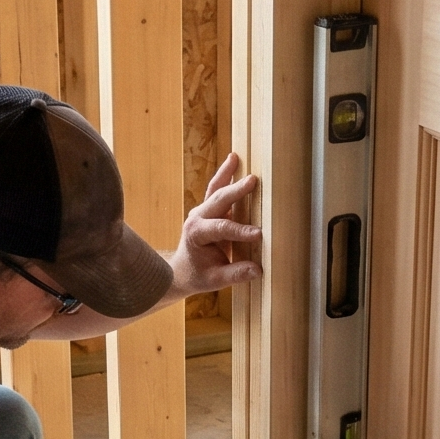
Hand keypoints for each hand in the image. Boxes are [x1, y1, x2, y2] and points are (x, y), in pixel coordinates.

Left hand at [170, 153, 262, 296]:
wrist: (180, 271)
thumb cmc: (197, 275)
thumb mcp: (214, 280)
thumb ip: (234, 274)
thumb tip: (257, 270)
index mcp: (196, 235)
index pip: (221, 229)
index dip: (240, 231)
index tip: (258, 234)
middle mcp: (197, 218)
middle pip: (218, 201)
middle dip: (236, 191)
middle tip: (253, 181)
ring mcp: (201, 211)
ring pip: (215, 189)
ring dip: (227, 173)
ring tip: (236, 158)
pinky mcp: (208, 209)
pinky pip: (216, 188)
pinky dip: (225, 174)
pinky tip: (234, 159)